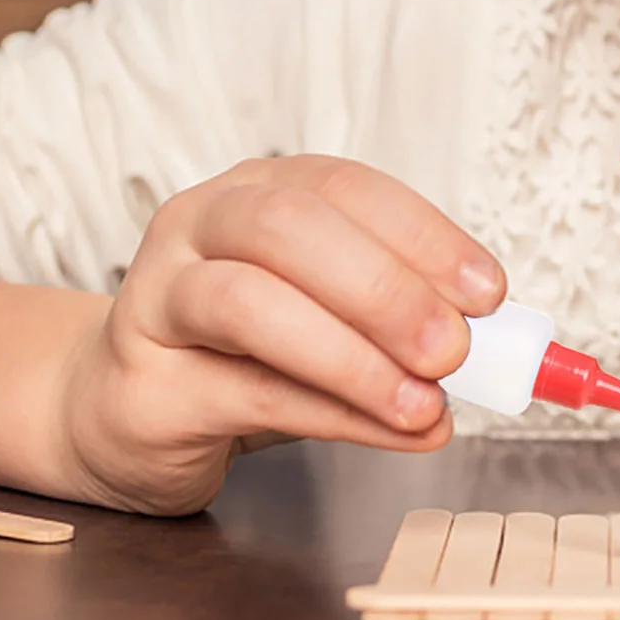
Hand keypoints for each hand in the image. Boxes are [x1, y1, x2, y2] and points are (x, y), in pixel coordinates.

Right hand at [53, 155, 504, 513]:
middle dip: (386, 289)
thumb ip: (404, 323)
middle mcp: (201, 224)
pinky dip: (333, 413)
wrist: (118, 408)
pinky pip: (244, 391)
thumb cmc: (242, 352)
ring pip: (252, 304)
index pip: (347, 189)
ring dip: (355, 357)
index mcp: (259, 188)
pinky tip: (393, 431)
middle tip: (456, 350)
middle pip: (291, 230)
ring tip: (426, 404)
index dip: (425, 235)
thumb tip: (501, 350)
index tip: (490, 292)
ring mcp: (157, 298)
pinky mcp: (143, 383)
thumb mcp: (329, 318)